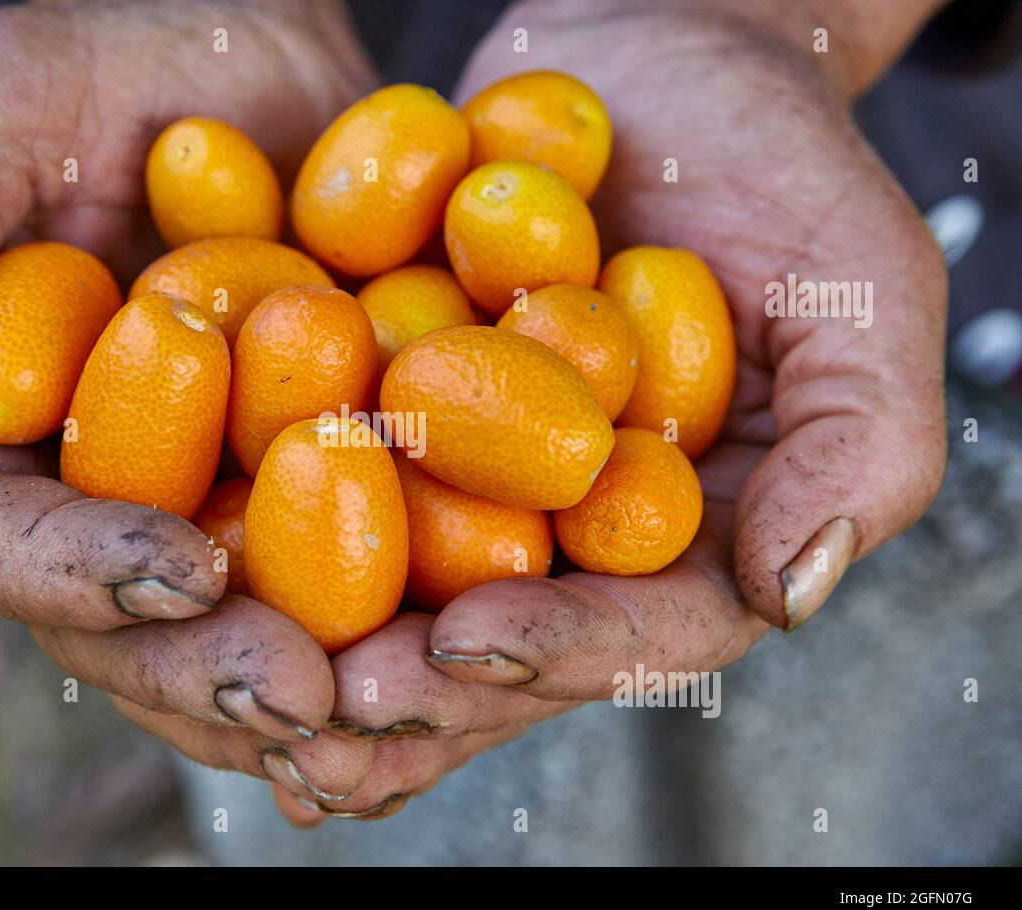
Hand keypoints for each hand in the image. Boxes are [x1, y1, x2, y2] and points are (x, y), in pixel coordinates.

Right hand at [0, 0, 385, 799]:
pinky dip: (422, 624)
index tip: (178, 576)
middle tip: (307, 701)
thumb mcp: (11, 108)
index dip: (77, 577)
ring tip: (403, 714)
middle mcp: (110, 501)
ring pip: (256, 638)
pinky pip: (376, 580)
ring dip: (328, 693)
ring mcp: (225, 507)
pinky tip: (487, 654)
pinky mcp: (335, 493)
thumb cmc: (111, 62)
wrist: (257, 49)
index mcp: (1, 441)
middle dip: (214, 671)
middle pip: (135, 631)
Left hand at [270, 0, 949, 822]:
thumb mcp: (859, 289)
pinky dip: (262, 512)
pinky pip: (329, 474)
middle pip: (502, 641)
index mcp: (690, 536)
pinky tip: (192, 552)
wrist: (655, 57)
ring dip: (319, 638)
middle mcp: (577, 531)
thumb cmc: (777, 166)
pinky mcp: (397, 412)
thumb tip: (786, 594)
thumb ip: (855, 444)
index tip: (465, 651)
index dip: (558, 656)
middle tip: (319, 704)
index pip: (638, 633)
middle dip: (414, 686)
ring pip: (401, 588)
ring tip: (239, 665)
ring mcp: (480, 480)